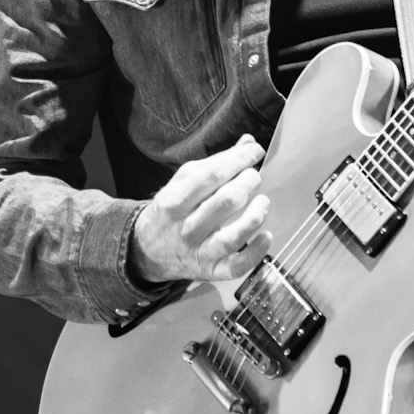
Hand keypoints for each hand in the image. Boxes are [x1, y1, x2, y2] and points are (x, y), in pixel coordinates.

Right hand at [130, 134, 271, 282]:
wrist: (147, 250)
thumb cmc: (172, 211)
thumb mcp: (183, 182)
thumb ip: (216, 163)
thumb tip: (248, 143)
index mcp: (175, 200)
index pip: (212, 176)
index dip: (239, 160)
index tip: (255, 151)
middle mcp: (186, 227)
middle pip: (226, 202)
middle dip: (248, 183)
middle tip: (254, 177)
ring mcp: (199, 252)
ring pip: (232, 237)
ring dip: (255, 216)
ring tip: (263, 201)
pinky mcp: (211, 271)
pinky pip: (236, 266)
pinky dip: (255, 252)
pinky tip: (266, 236)